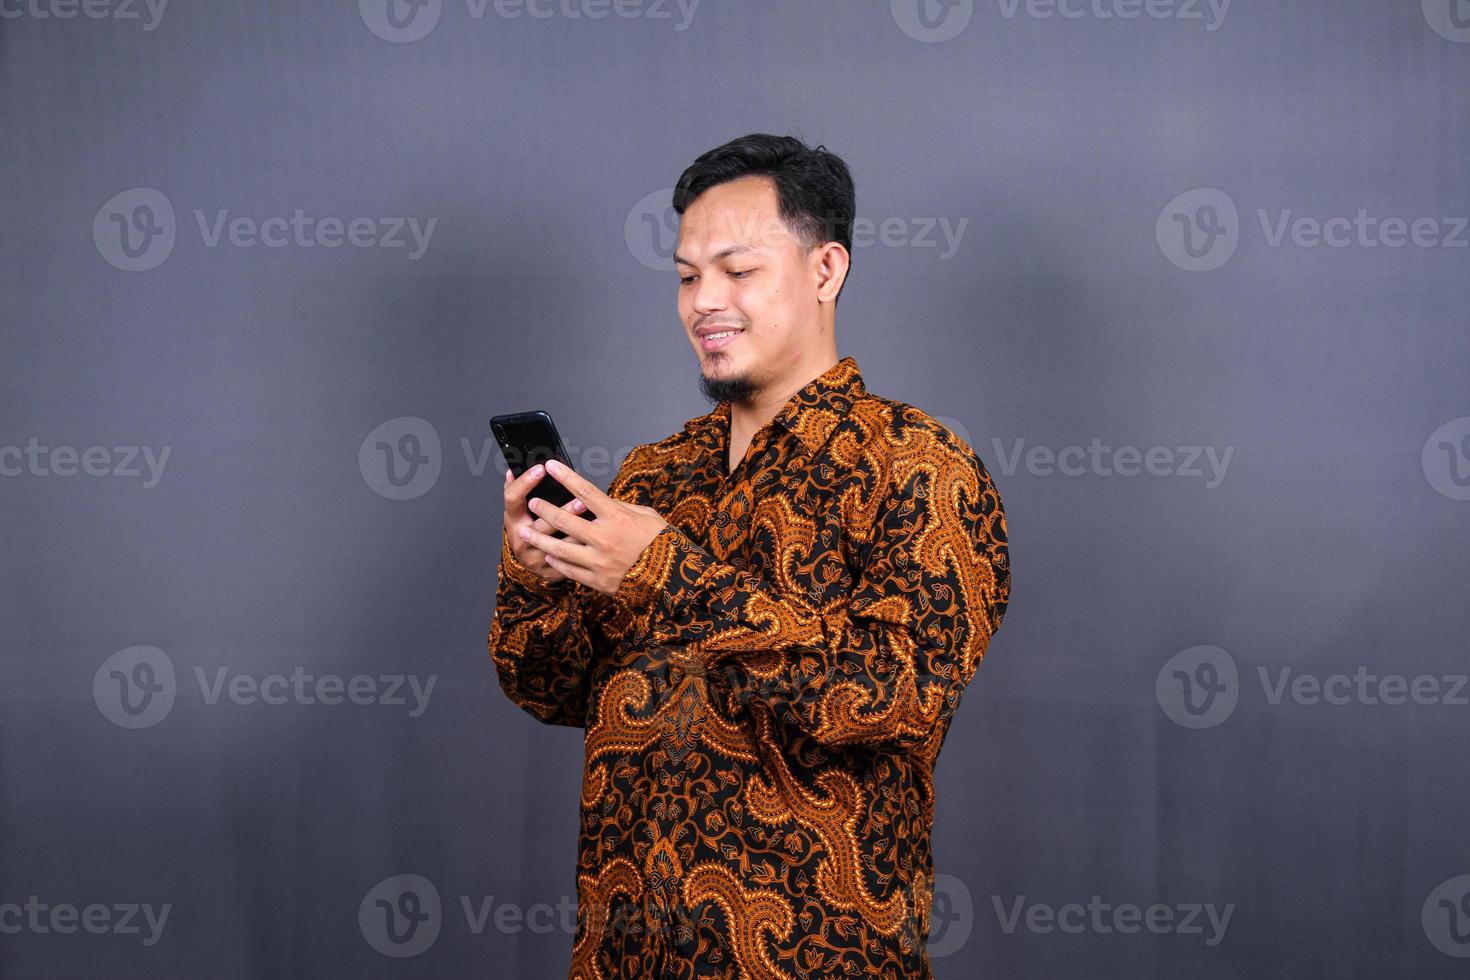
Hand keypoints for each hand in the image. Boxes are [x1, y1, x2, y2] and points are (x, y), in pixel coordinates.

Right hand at [502, 464, 591, 585]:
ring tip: (596, 520)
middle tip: (581, 499)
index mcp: (512, 519)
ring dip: (579, 532)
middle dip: (563, 511)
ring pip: (558, 545)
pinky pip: (569, 562)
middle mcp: (520, 539)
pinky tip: (597, 539)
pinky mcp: (548, 571)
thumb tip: (512, 471)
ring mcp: (534, 558)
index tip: (542, 468)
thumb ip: (519, 491)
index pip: (513, 498)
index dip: (526, 482)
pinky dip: (584, 550)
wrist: (533, 563)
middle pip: (541, 524)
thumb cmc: (528, 528)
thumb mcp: (520, 509)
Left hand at [518, 458, 669, 596]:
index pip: (585, 491)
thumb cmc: (662, 542)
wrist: (672, 578)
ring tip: (525, 533)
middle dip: (545, 508)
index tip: (550, 465)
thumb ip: (621, 507)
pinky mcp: (598, 580)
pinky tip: (548, 556)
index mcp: (618, 517)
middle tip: (533, 502)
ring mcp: (599, 560)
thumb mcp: (647, 516)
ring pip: (560, 548)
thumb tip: (601, 501)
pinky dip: (557, 563)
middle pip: (565, 519)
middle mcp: (605, 537)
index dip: (565, 476)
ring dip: (540, 539)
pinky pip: (570, 570)